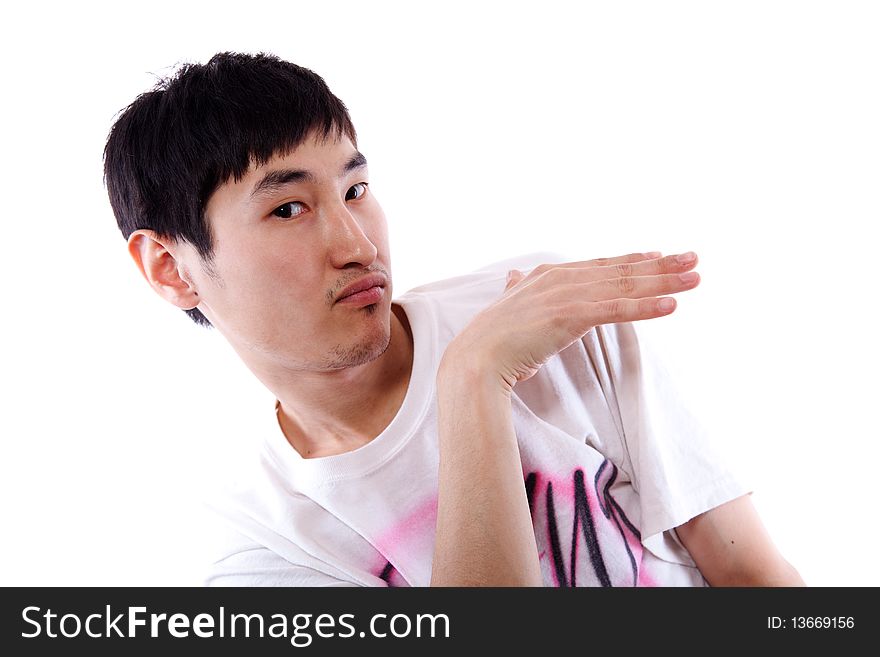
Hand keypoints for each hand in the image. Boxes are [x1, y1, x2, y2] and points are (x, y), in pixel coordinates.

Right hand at [441, 251, 699, 391]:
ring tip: (696, 278)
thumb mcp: (509, 306)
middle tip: (694, 259)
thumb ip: (517, 289)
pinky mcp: (569, 316)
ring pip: (625, 286)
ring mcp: (566, 296)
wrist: (475, 359)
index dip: (633, 260)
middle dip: (661, 265)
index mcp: (549, 276)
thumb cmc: (491, 341)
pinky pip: (616, 310)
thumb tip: (514, 276)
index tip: (661, 256)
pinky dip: (645, 306)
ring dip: (664, 281)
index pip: (601, 266)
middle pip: (620, 270)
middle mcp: (561, 279)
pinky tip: (671, 305)